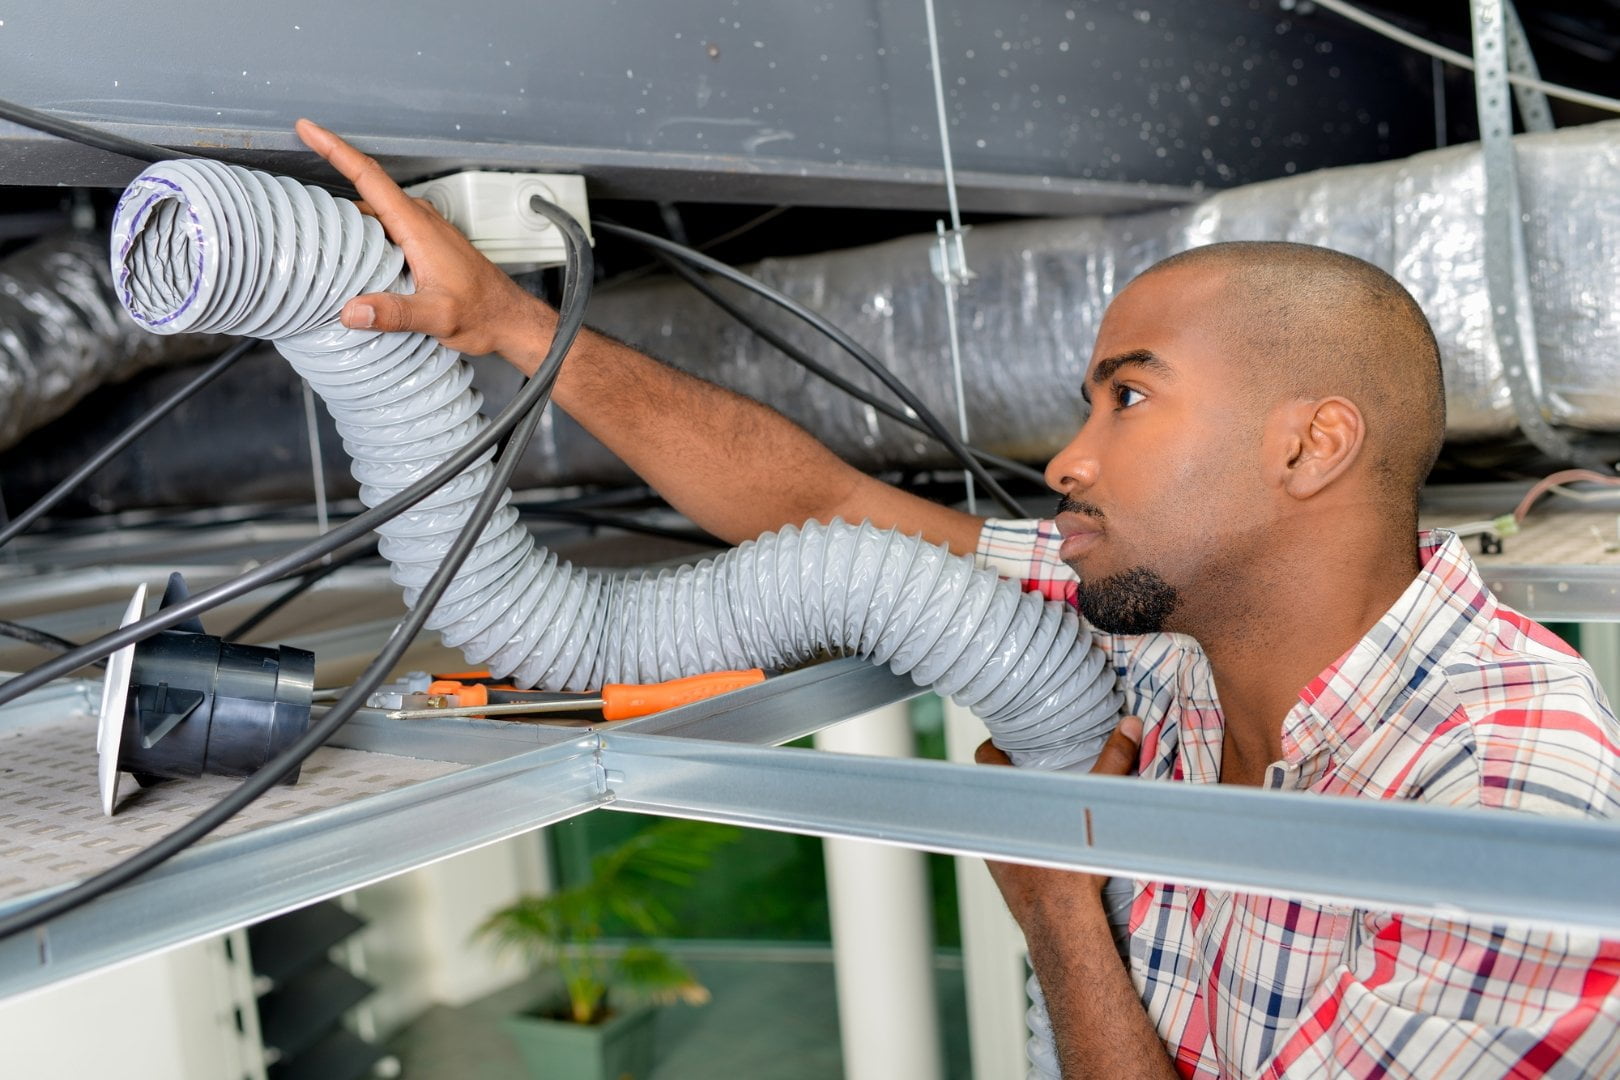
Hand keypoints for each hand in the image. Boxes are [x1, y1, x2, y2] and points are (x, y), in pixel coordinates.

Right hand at [294, 119, 554, 363]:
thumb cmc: (482, 312)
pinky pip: (384, 226)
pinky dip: (361, 230)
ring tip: (308, 222)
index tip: (308, 128)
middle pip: (365, 189)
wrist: (508, 319)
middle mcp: (419, 220)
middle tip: (290, 187)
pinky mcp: (423, 243)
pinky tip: (347, 250)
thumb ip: (396, 313)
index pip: (369, 177)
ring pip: (373, 210)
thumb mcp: (437, 316)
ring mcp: (421, 230)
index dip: (335, 149)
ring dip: (343, 212)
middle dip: (328, 176)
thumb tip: (353, 311)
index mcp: (417, 226)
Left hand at [974, 716, 1142, 928]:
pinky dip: (1024, 840)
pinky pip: (1009, 848)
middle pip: (995, 789)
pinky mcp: (1005, 877)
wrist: (1061, 924)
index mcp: (1003, 800)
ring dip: (1019, 811)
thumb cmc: (1071, 865)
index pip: (984, 759)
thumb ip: (1112, 762)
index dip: (995, 746)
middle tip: (1039, 769)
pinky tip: (1049, 843)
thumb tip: (1130, 724)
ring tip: (1047, 804)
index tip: (1009, 740)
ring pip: (1001, 820)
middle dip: (1014, 778)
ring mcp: (994, 853)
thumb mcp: (1095, 804)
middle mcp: (990, 825)